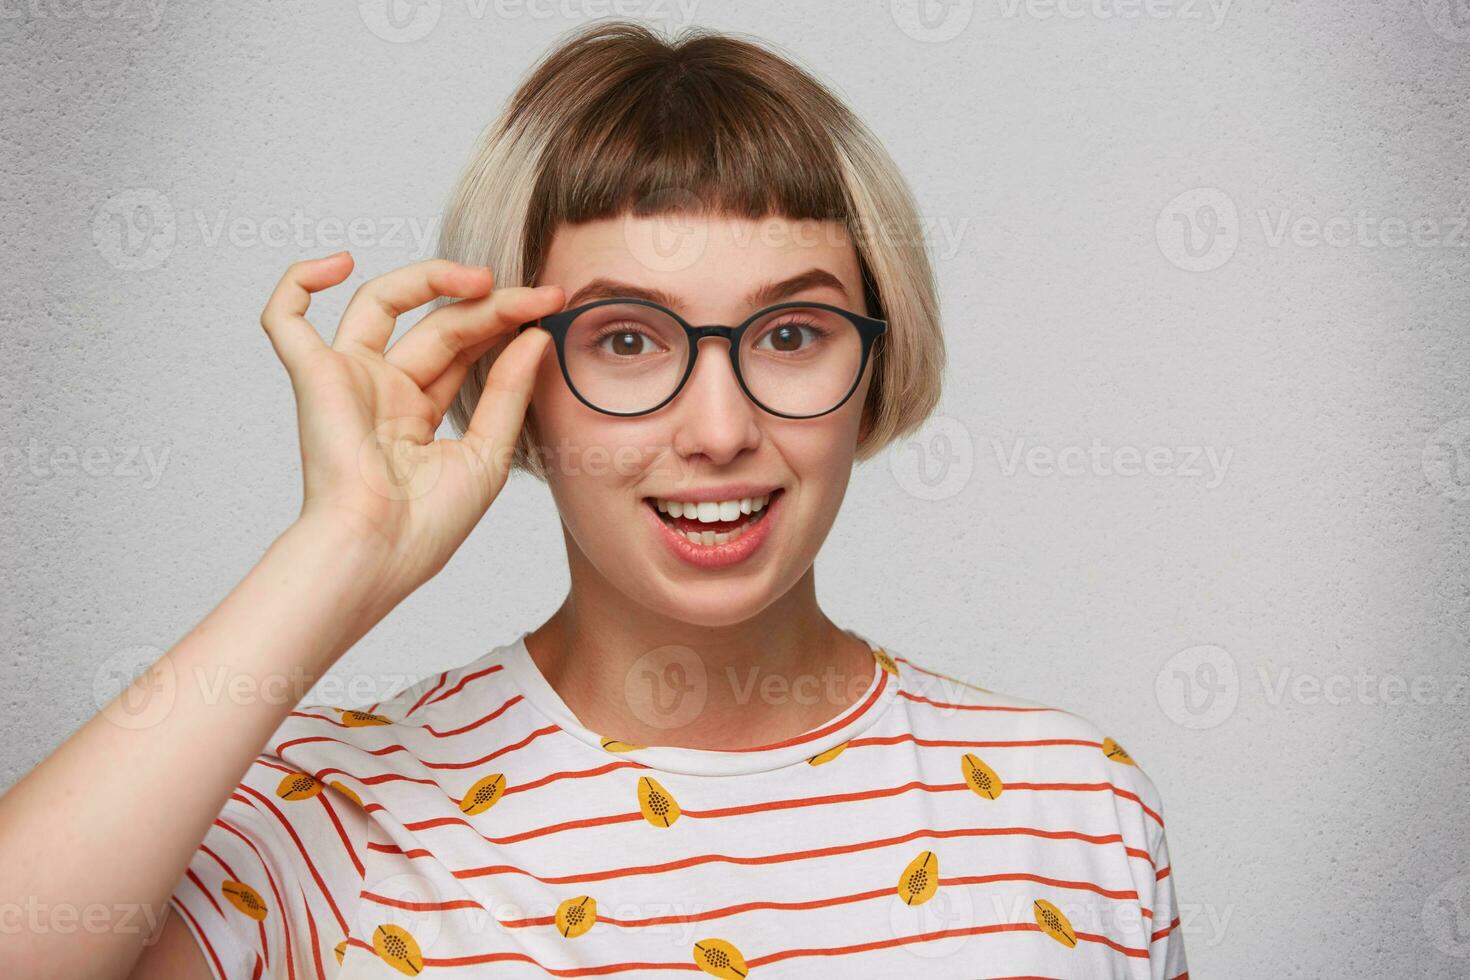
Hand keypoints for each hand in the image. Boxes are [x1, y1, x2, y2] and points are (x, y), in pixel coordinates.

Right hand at [258, 252, 561, 596]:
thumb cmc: (428, 524)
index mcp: (418, 412)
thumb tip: (536, 335)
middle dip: (489, 305)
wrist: (380, 551)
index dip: (505, 320)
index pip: (464, 347)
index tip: (552, 303)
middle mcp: (382, 389)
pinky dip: (298, 283)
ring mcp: (348, 379)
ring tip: (483, 279)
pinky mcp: (314, 377)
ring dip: (429, 279)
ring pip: (380, 303)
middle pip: (437, 323)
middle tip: (536, 294)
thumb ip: (509, 391)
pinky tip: (340, 263)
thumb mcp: (487, 452)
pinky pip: (286, 320)